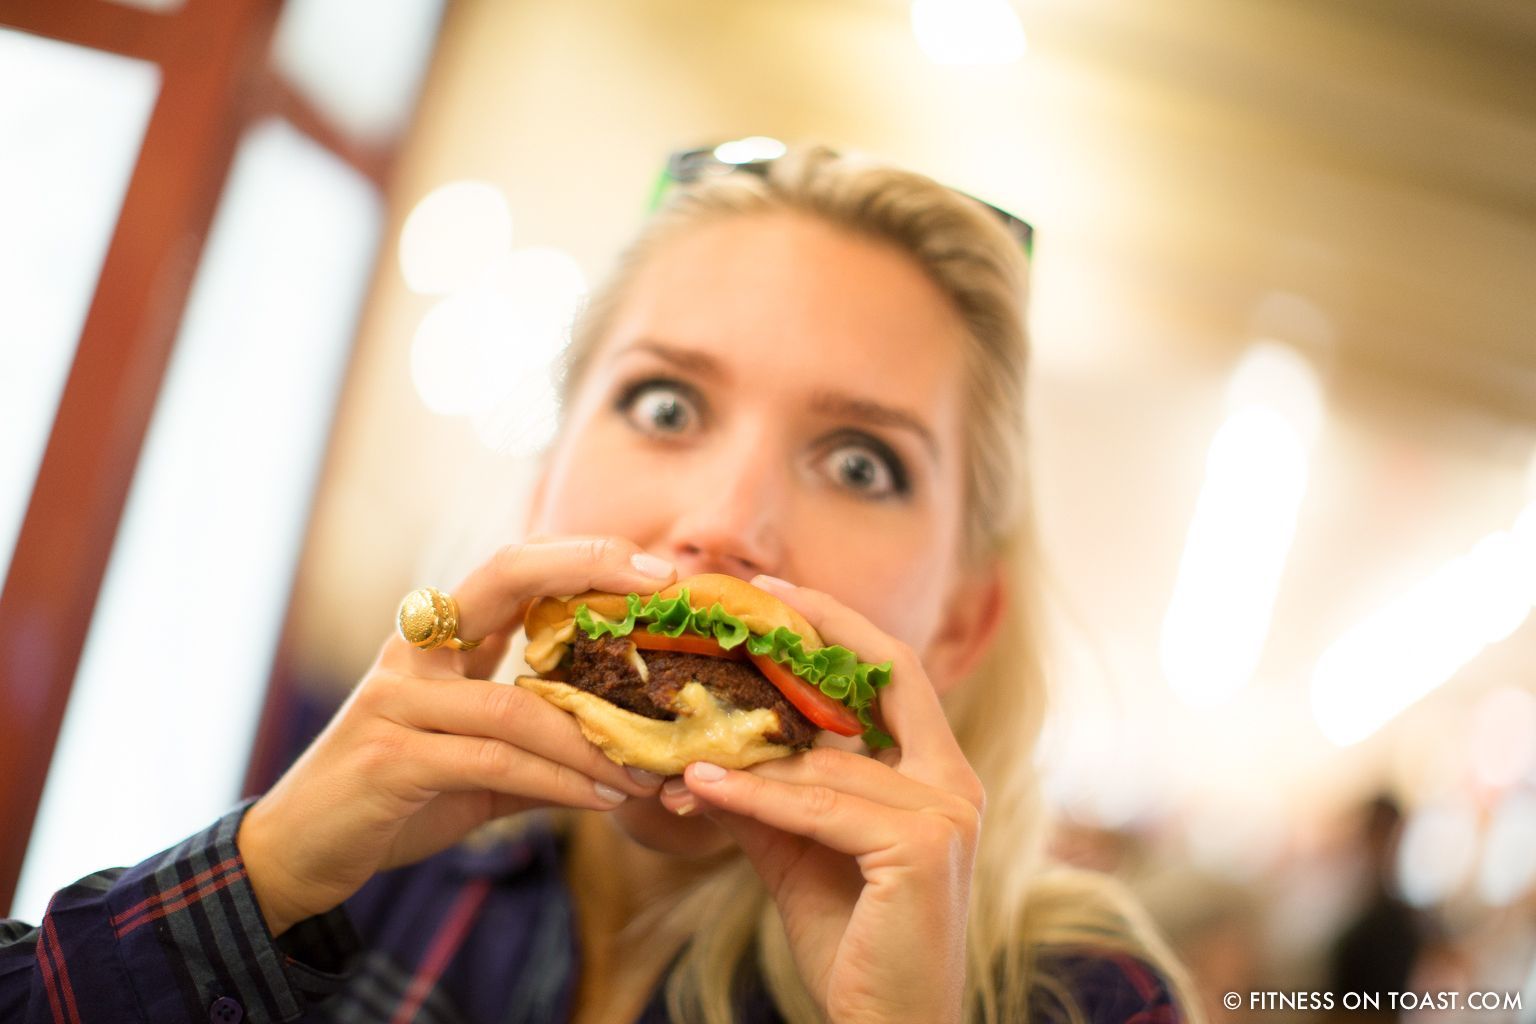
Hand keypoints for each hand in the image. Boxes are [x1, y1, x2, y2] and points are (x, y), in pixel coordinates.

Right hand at [238, 536, 675, 935]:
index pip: (513, 567)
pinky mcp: (390, 757)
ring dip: (593, 740)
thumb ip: (540, 748)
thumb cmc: (394, 797)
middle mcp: (415, 652)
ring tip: (648, 768)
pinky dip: (558, 781)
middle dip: (587, 569)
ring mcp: (398, 699)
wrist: (297, 851)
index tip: (654, 570)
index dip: (581, 556)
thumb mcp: (478, 767)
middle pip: (505, 578)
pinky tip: (603, 800)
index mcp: (438, 639)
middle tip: (659, 588)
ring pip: (517, 703)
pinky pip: (495, 761)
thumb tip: (626, 755)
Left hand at [658, 576, 983, 1023]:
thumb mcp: (797, 852)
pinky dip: (754, 795)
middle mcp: (955, 782)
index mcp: (938, 773)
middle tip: (743, 605)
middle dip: (818, 630)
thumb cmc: (852, 943)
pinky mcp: (921, 848)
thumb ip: (765, 797)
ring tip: (675, 737)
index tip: (776, 591)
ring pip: (830, 759)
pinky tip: (696, 786)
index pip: (894, 673)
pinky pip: (819, 806)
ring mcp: (946, 814)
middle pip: (889, 675)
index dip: (840, 624)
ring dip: (746, 750)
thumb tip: (696, 753)